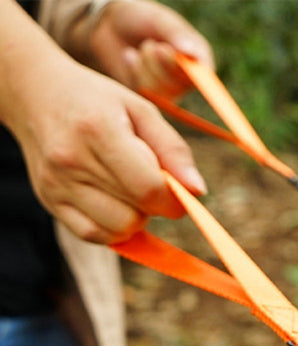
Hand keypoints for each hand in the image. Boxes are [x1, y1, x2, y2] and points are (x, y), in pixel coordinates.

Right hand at [10, 55, 205, 243]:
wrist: (37, 95)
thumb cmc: (100, 104)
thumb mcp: (142, 112)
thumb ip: (174, 152)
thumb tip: (197, 192)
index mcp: (98, 130)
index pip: (148, 189)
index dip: (174, 200)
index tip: (180, 192)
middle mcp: (71, 160)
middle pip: (135, 215)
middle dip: (154, 206)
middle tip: (147, 181)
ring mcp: (56, 184)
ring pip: (118, 230)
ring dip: (135, 218)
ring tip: (126, 188)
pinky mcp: (50, 202)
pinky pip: (96, 236)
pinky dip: (114, 227)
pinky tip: (113, 201)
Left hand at [87, 0, 213, 98]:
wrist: (112, 25)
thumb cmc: (141, 18)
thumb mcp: (159, 20)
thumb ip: (175, 33)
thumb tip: (191, 52)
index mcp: (198, 60)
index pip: (206, 78)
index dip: (195, 76)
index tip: (181, 66)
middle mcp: (188, 79)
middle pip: (179, 84)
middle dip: (161, 61)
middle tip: (152, 44)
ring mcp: (170, 91)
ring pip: (160, 88)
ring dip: (145, 65)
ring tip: (141, 49)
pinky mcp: (151, 97)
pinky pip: (145, 91)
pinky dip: (135, 70)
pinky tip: (131, 57)